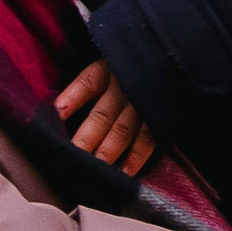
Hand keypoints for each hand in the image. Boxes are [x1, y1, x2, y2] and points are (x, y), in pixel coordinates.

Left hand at [54, 60, 157, 174]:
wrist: (174, 58)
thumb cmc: (130, 64)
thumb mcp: (111, 59)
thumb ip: (89, 80)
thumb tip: (57, 108)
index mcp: (111, 67)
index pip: (89, 83)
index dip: (73, 97)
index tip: (57, 113)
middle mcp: (126, 85)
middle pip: (102, 115)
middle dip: (85, 139)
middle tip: (71, 158)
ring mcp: (144, 102)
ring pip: (122, 131)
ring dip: (107, 153)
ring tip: (93, 171)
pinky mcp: (161, 116)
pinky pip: (148, 139)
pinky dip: (136, 157)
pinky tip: (124, 172)